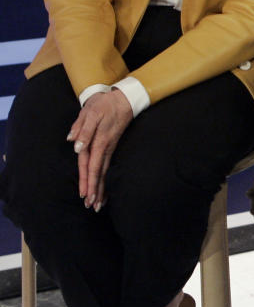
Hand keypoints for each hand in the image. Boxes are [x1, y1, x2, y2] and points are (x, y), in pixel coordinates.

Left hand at [67, 88, 133, 209]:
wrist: (125, 98)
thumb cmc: (105, 104)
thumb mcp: (92, 112)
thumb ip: (82, 128)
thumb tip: (75, 146)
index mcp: (98, 141)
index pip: (91, 165)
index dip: (88, 181)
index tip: (85, 196)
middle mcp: (105, 147)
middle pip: (99, 173)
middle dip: (96, 190)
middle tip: (92, 207)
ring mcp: (110, 148)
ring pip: (105, 171)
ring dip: (102, 188)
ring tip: (99, 204)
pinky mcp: (112, 146)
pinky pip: (108, 166)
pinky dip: (106, 178)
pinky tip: (105, 187)